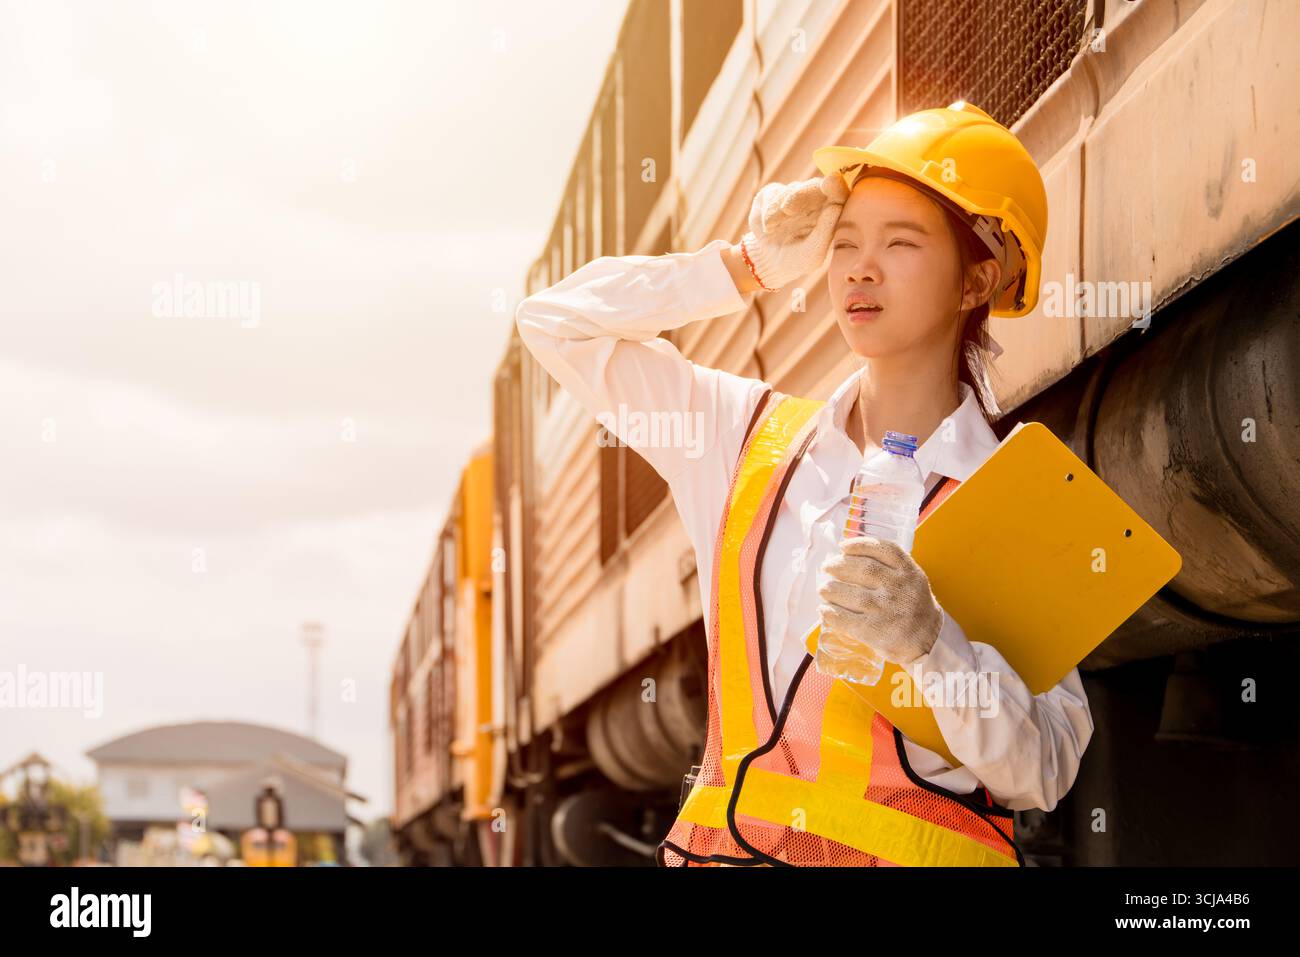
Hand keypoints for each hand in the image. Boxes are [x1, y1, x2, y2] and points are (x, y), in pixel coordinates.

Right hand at [739, 173, 848, 291]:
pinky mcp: (775, 194)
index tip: (829, 183)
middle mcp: (815, 200)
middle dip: (802, 194)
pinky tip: (769, 226)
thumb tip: (835, 207)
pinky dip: (769, 209)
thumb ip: (826, 232)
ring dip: (779, 209)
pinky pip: (773, 193)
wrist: (769, 264)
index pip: (839, 194)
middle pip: (815, 186)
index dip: (836, 186)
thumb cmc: (798, 261)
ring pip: (792, 189)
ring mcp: (795, 195)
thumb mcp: (813, 254)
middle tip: (788, 208)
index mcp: (831, 213)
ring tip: (772, 227)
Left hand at [816, 536, 943, 666]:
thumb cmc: (913, 607)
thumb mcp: (912, 580)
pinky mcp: (876, 631)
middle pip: (863, 569)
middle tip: (827, 567)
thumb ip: (890, 568)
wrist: (929, 641)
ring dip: (832, 590)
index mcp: (909, 572)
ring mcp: (887, 610)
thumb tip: (848, 557)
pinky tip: (824, 610)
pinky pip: (847, 619)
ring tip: (824, 589)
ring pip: (852, 595)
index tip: (843, 546)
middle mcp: (899, 588)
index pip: (884, 550)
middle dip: (839, 566)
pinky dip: (832, 613)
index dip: (860, 545)